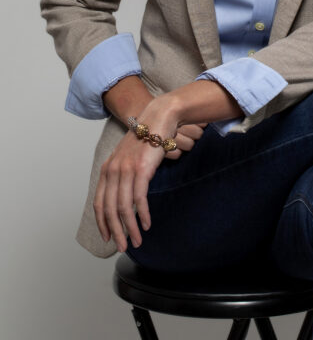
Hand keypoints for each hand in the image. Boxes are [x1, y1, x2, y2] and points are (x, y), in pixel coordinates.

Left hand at [93, 92, 206, 250]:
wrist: (158, 119)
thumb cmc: (146, 138)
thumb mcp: (128, 157)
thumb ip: (122, 174)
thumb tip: (124, 197)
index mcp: (107, 169)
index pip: (99, 203)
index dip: (102, 223)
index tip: (108, 237)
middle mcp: (113, 170)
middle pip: (110, 210)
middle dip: (116, 232)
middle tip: (123, 247)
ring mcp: (126, 170)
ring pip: (124, 208)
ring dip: (131, 228)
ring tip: (137, 241)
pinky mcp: (141, 170)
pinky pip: (139, 199)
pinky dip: (143, 215)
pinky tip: (147, 224)